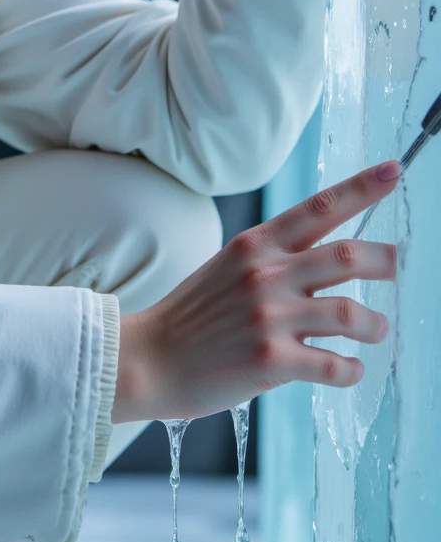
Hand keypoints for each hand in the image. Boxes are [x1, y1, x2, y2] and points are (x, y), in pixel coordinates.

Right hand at [112, 161, 399, 421]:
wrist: (145, 360)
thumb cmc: (189, 319)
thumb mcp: (227, 269)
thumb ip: (273, 261)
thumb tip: (327, 265)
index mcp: (255, 246)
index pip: (318, 207)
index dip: (361, 187)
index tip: (392, 171)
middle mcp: (266, 275)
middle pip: (350, 256)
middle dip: (387, 261)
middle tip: (395, 268)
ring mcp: (270, 318)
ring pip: (352, 313)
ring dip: (375, 325)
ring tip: (375, 331)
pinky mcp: (271, 361)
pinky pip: (334, 365)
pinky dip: (351, 370)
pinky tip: (349, 370)